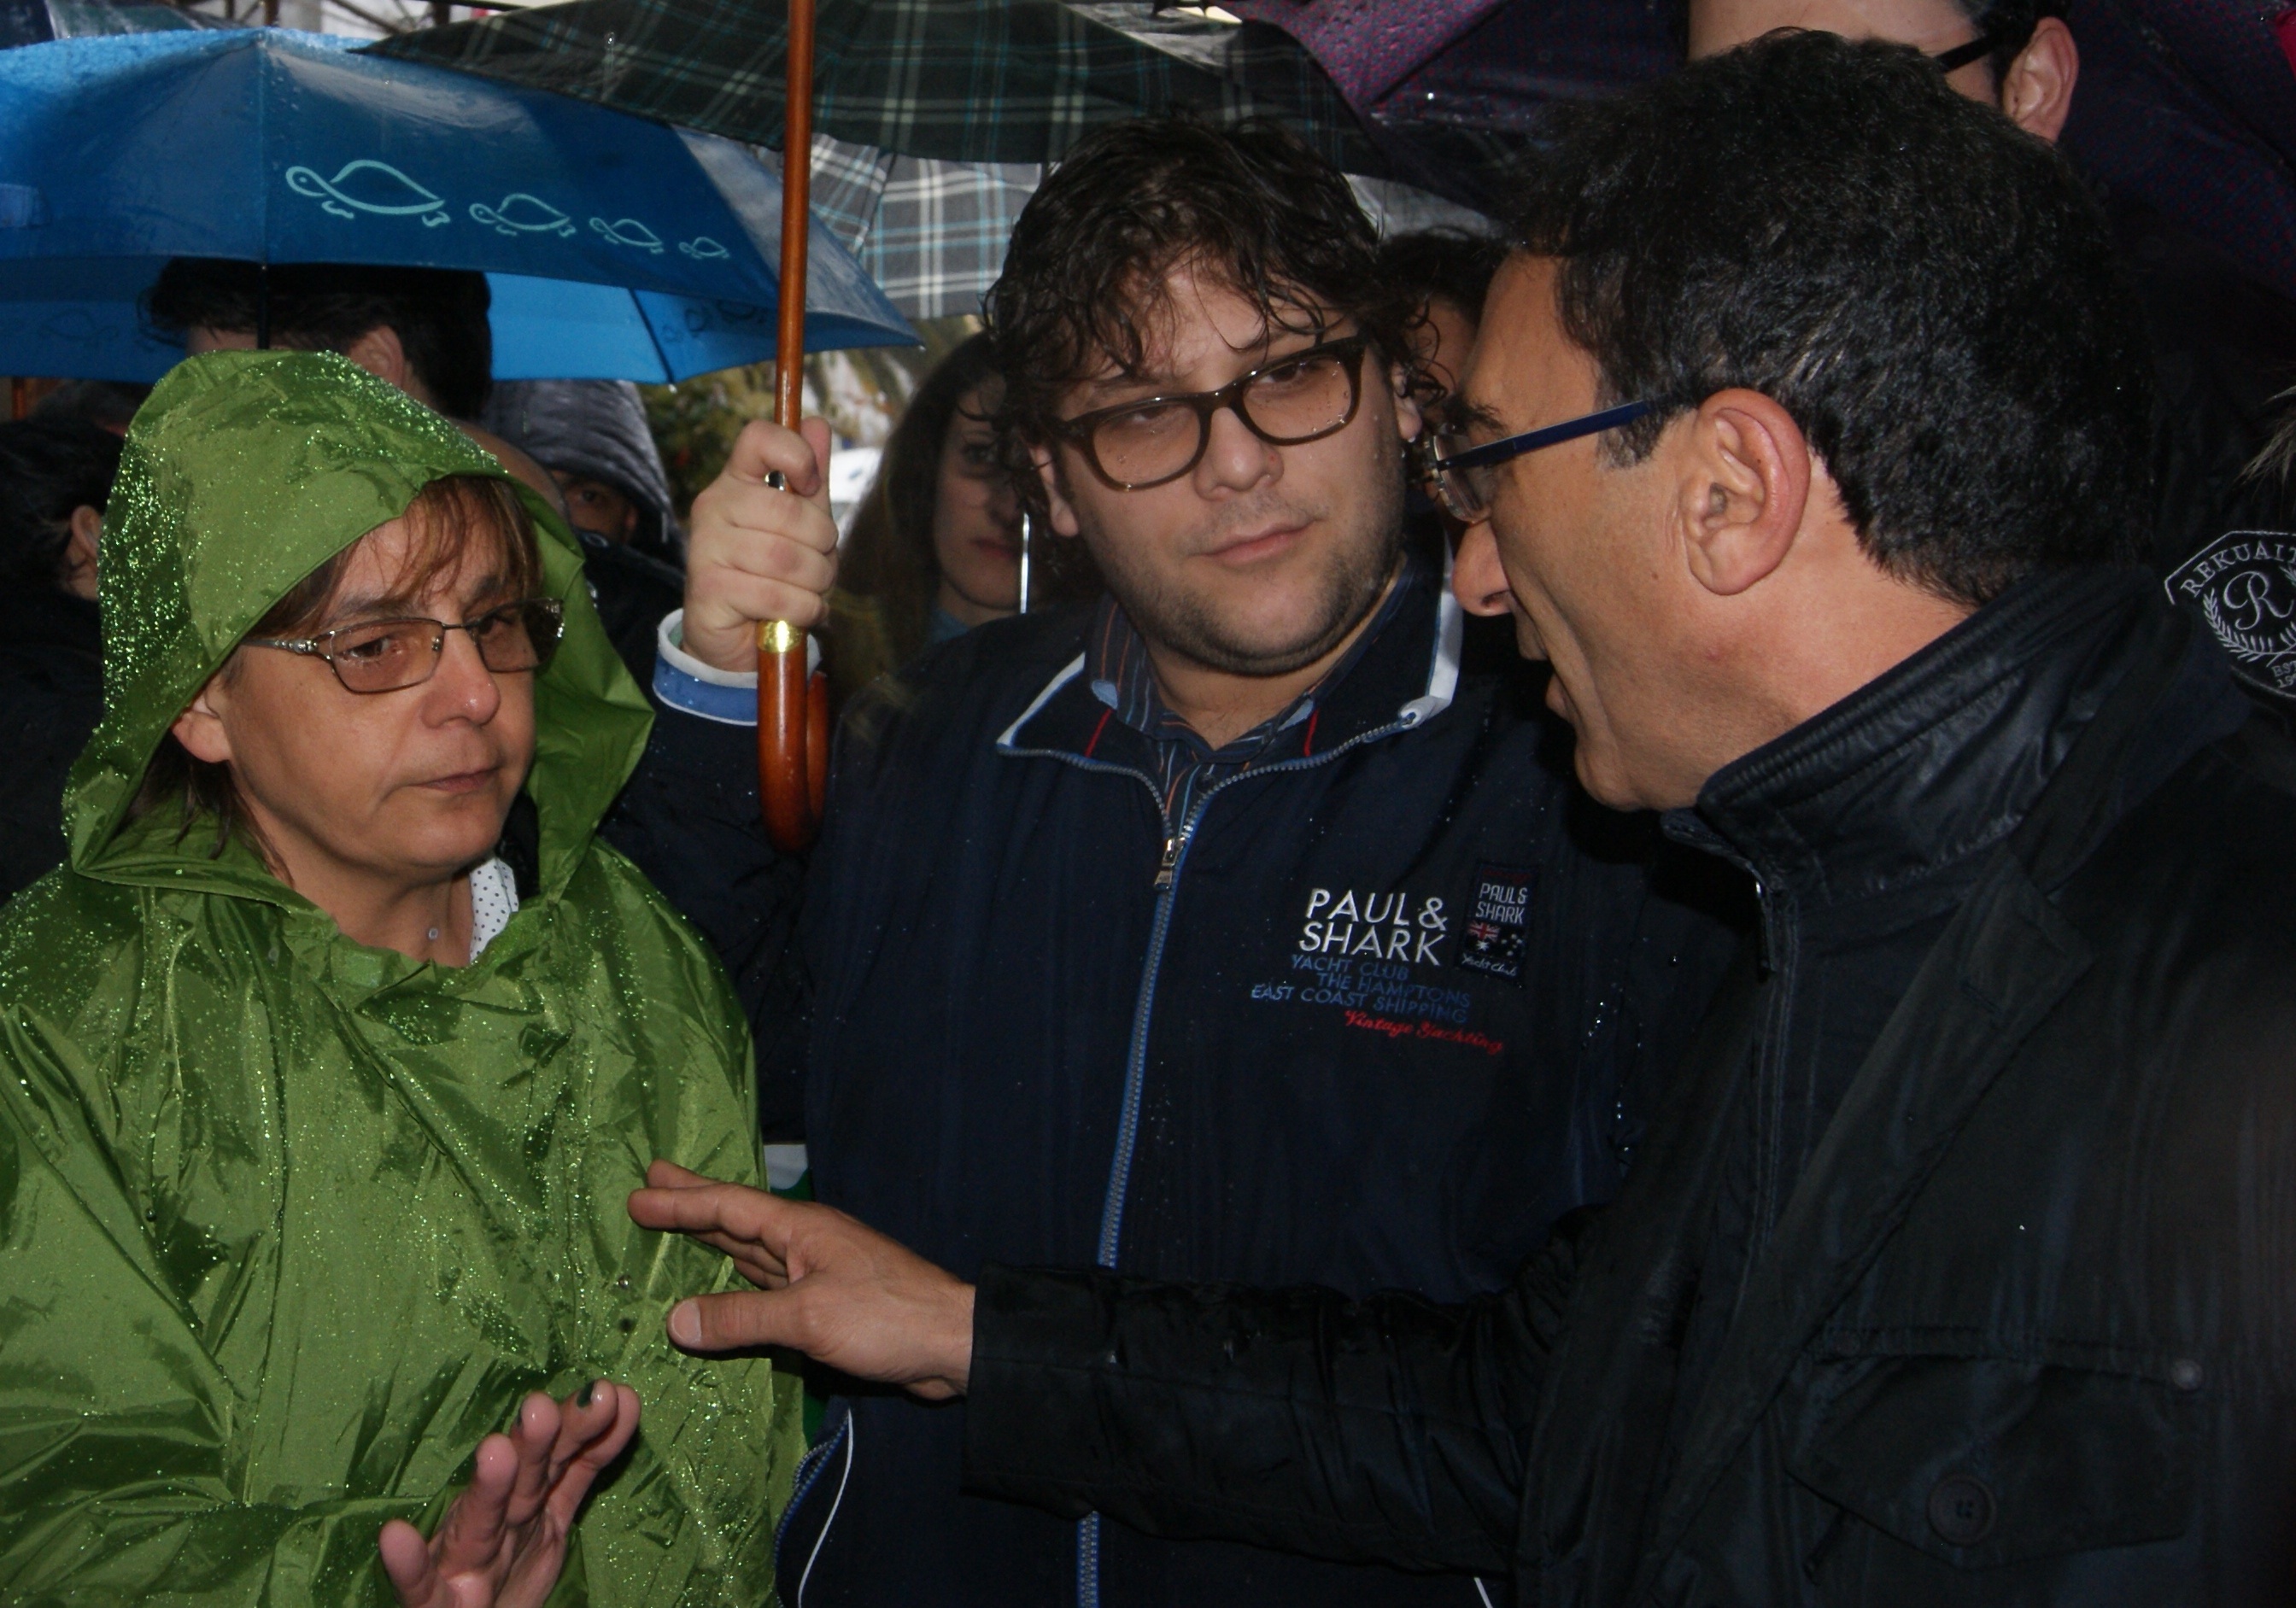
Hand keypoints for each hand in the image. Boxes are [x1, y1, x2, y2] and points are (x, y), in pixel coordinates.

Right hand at [379, 1380, 641, 1607]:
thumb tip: (624, 1398)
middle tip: (545, 1406)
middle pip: (524, 1484)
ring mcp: (463, 1561)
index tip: (613, 1395)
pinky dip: (408, 1562)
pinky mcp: (433, 1603)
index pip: (559, 1462)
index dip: (582, 1430)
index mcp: (525, 1504)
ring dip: (487, 1488)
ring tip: (495, 1449)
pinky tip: (394, 1537)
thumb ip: (584, 1461)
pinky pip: (420, 1586)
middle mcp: (494, 1523)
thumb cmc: (507, 1561)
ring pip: (479, 1522)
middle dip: (536, 1446)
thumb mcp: (552, 1510)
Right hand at [628, 1159, 974, 1399]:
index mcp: (802, 1229)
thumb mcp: (807, 1317)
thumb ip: (741, 1318)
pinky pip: (768, 1284)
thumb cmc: (886, 1317)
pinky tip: (725, 1284)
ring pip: (752, 1250)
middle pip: (738, 1219)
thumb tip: (675, 1320)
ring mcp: (818, 1271)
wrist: (952, 1342)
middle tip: (652, 1182)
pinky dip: (738, 1280)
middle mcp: (807, 1242)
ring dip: (713, 1239)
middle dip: (694, 1203)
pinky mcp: (827, 1303)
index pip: (729, 1208)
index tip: (639, 1191)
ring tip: (678, 1226)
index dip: (682, 1201)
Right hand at [682, 417, 838, 671]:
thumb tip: (817, 424)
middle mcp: (714, 506)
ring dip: (815, 582)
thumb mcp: (798, 524)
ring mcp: (706, 546)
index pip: (759, 438)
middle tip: (820, 565)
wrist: (732, 635)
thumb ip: (808, 478)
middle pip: (790, 511)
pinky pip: (776, 594)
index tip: (811, 486)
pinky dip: (803, 608)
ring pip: (787, 558)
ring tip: (810, 590)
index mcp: (736, 481)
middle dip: (823, 547)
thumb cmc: (768, 572)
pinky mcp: (709, 588)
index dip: (797, 455)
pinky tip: (800, 611)